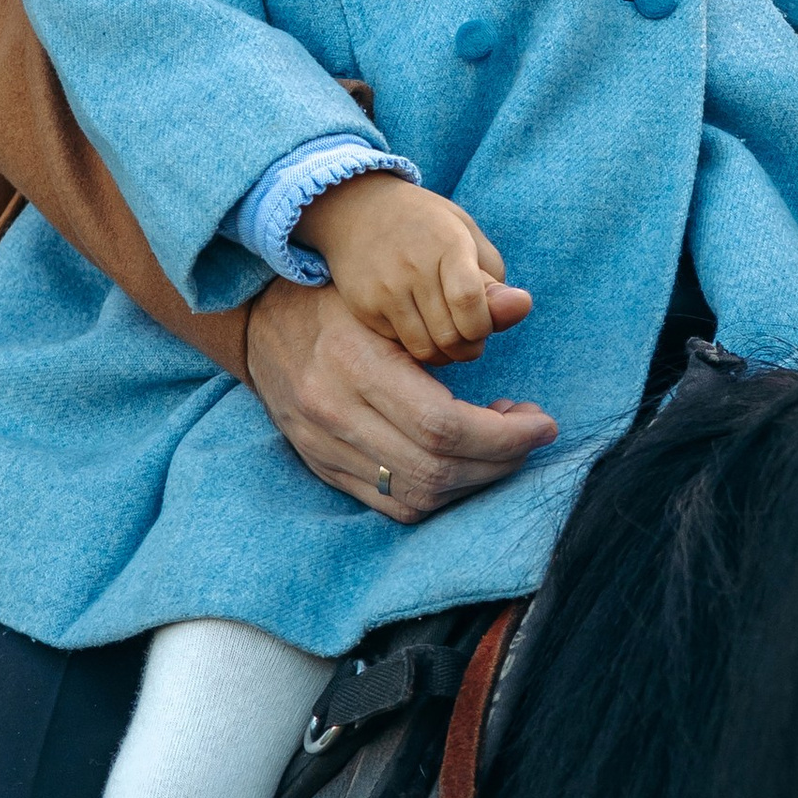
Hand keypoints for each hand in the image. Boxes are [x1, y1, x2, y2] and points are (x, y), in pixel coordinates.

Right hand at [245, 276, 557, 525]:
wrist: (257, 320)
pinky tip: (463, 461)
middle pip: (435, 470)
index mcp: (354, 367)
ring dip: (475, 481)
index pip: (442, 426)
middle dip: (499, 461)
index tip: (540, 421)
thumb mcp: (393, 291)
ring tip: (501, 443)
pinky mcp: (323, 468)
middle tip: (530, 433)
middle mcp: (334, 416)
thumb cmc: (337, 296)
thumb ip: (462, 305)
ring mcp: (324, 449)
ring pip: (417, 497)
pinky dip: (440, 493)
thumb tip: (521, 306)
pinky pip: (392, 505)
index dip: (504, 436)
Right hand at [292, 171, 528, 363]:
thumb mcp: (467, 235)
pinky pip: (400, 345)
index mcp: (447, 245)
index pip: (469, 301)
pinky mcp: (365, 307)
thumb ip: (494, 278)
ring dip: (446, 354)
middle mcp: (413, 268)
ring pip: (425, 348)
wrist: (359, 209)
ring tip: (449, 337)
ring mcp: (385, 289)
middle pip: (451, 335)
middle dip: (470, 346)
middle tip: (469, 336)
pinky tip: (421, 327)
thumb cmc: (428, 225)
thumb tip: (522, 307)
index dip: (483, 325)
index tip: (483, 324)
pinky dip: (418, 345)